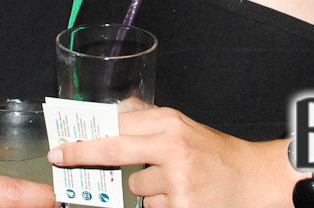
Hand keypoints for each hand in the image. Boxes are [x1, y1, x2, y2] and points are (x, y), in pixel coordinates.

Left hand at [48, 107, 288, 207]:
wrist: (254, 177)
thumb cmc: (215, 151)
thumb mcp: (181, 124)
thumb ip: (146, 120)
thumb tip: (110, 115)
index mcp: (169, 122)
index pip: (116, 126)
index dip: (85, 136)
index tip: (61, 143)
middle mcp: (172, 147)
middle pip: (114, 152)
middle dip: (81, 155)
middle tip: (59, 157)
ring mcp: (177, 180)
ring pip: (135, 187)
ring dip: (145, 188)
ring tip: (172, 182)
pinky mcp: (182, 206)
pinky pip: (152, 207)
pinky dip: (161, 204)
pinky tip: (180, 196)